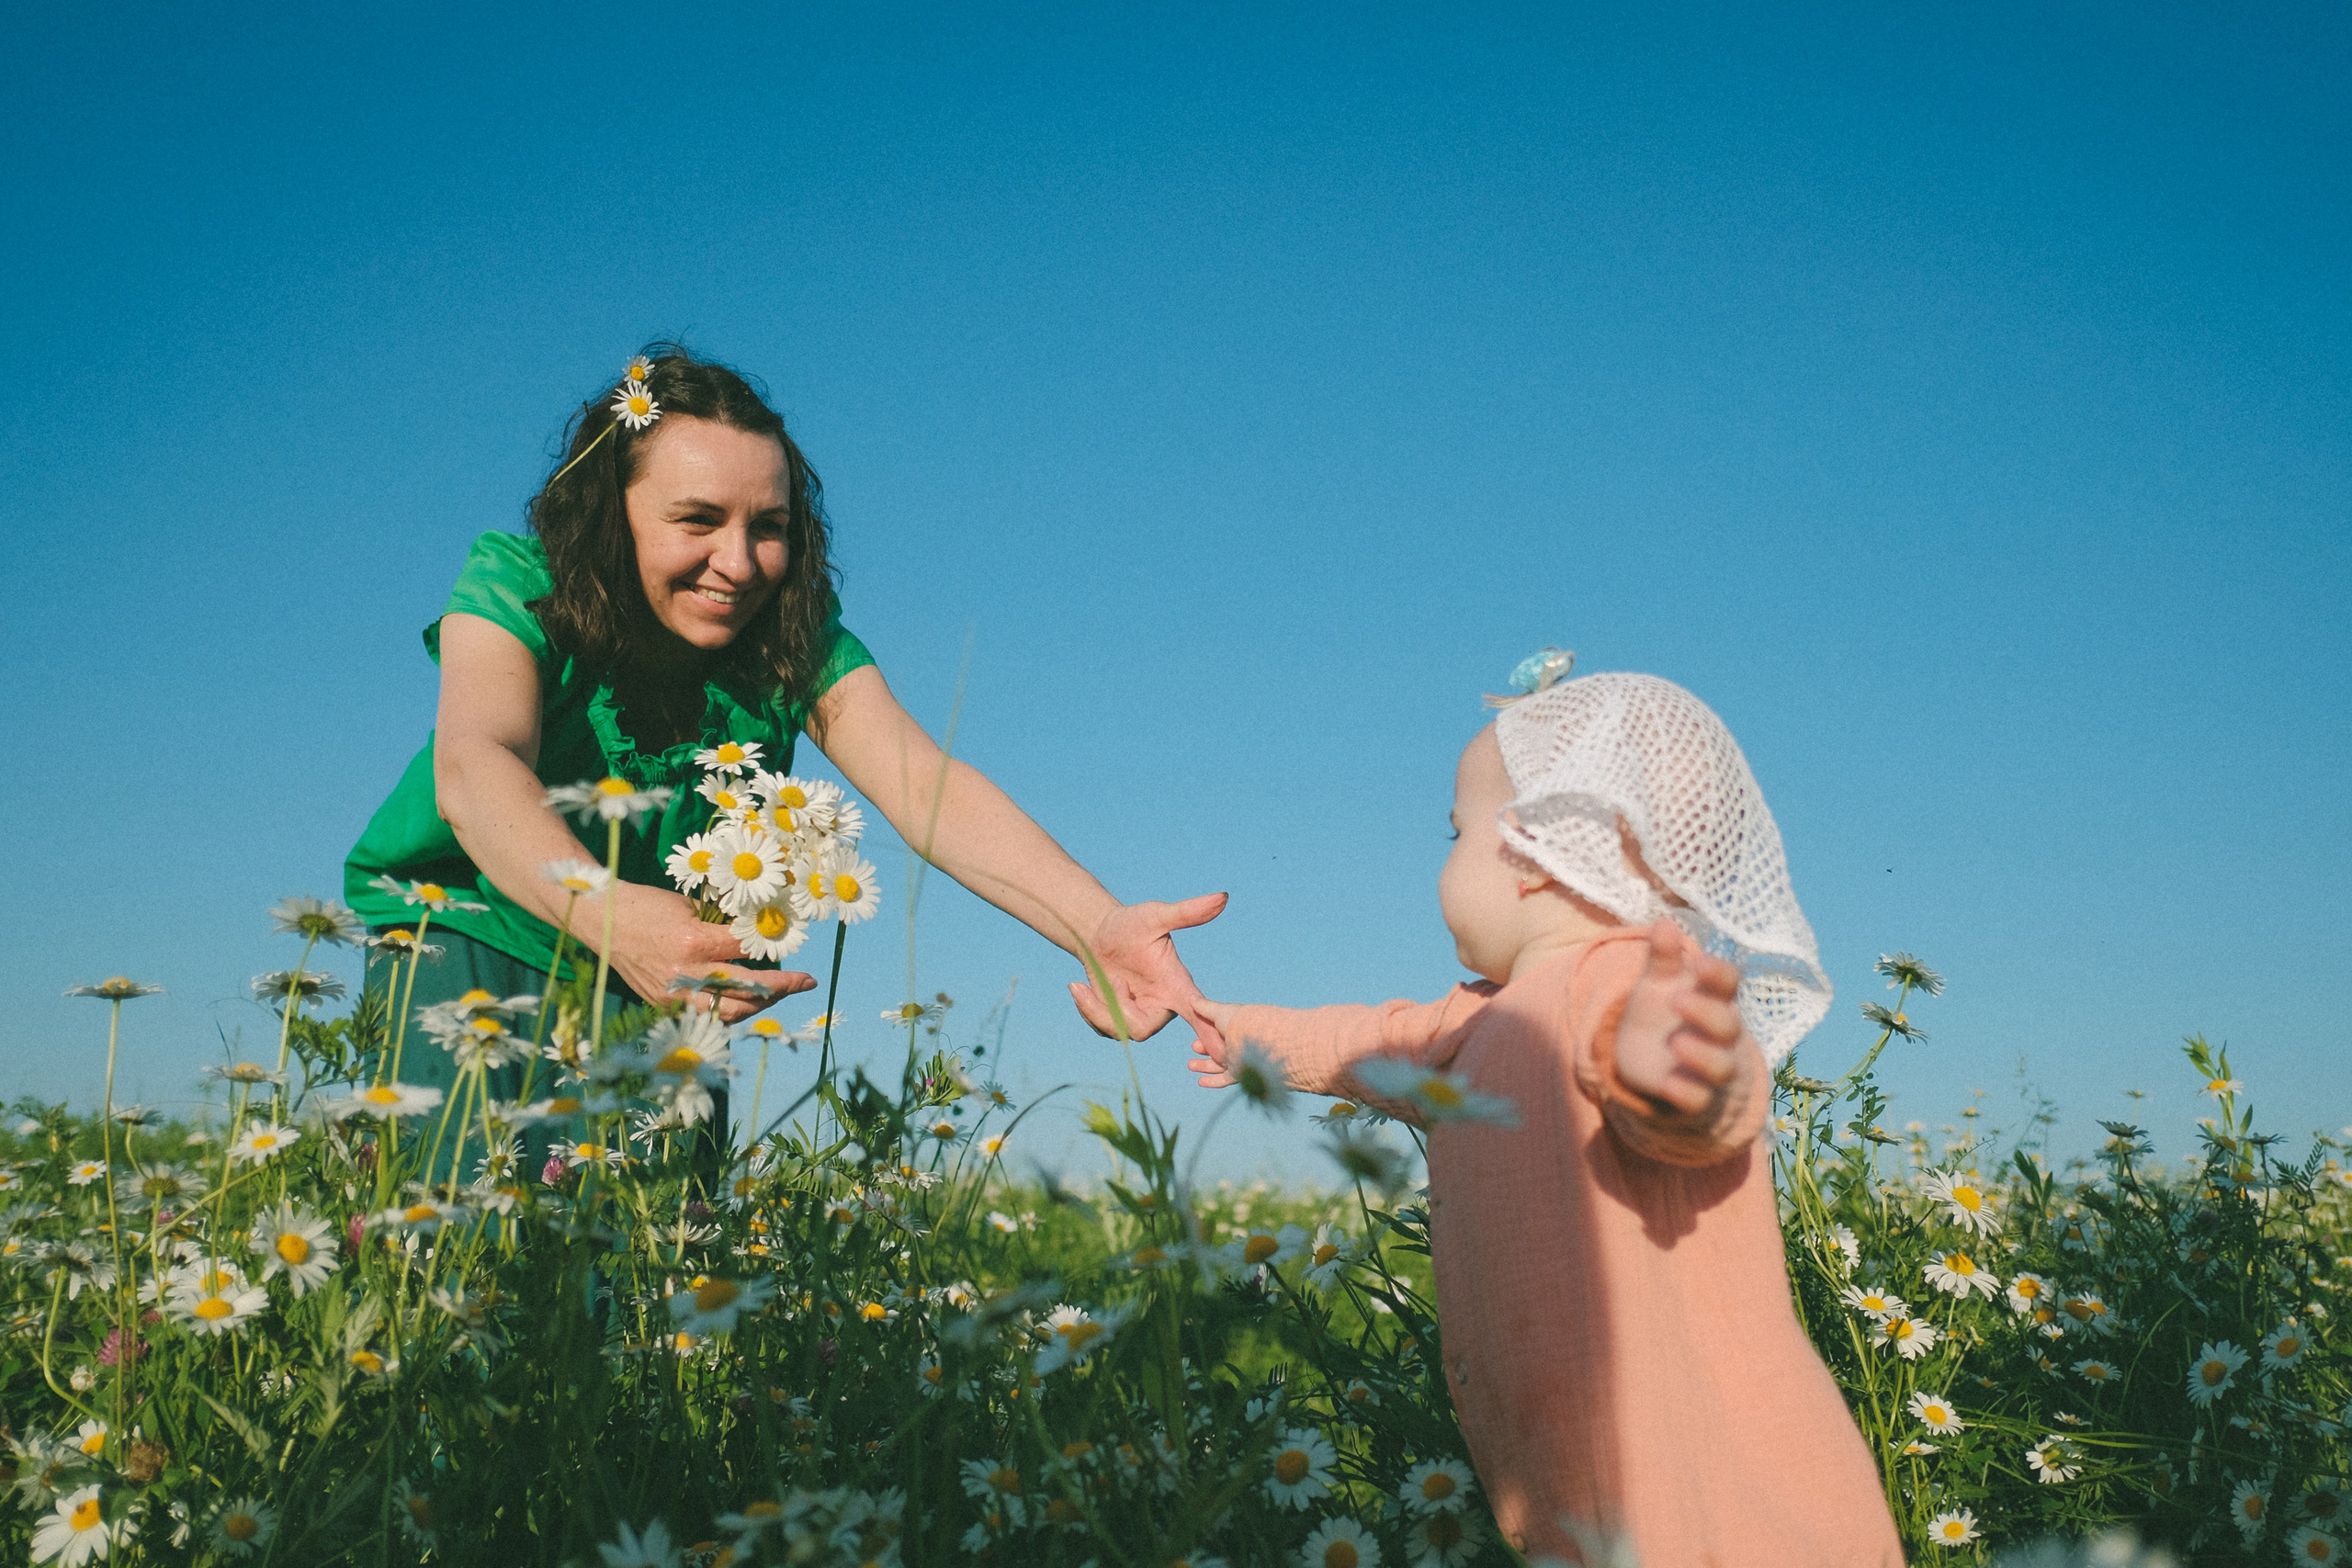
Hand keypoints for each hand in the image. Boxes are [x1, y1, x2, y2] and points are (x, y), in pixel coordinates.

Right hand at [602, 883, 817, 1024]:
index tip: (793, 945)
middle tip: (806, 981)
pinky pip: (707, 1015)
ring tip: (780, 992)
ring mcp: (674, 995)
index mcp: (694, 942)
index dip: (774, 949)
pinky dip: (730, 1010)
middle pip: (747, 990)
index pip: (747, 951)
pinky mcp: (664, 1005)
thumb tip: (758, 930)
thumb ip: (722, 925)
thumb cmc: (648, 905)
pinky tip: (747, 1000)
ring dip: (759, 1004)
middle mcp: (686, 974)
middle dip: (782, 987)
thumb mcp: (690, 907)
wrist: (603, 920)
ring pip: (730, 1012)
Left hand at [1065, 893, 1228, 1047]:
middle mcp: (1160, 1005)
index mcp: (1176, 985)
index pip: (1199, 1014)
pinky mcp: (1118, 1019)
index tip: (1222, 1055)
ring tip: (1084, 983)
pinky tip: (1081, 988)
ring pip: (1120, 1031)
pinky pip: (1104, 1029)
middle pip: (1142, 1029)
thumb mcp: (1155, 916)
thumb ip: (1187, 912)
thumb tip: (1222, 897)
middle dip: (1117, 1011)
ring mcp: (1138, 1015)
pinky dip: (1088, 1010)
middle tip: (1108, 982)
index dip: (1209, 1034)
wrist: (1097, 932)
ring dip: (1097, 1009)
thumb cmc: (1130, 922)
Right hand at [1185, 999, 1240, 1087]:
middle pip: (1217, 1050)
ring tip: (1190, 1065)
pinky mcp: (1240, 1073)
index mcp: (1235, 1030)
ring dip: (1204, 1066)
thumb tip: (1191, 999)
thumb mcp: (1219, 1012)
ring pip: (1219, 1066)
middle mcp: (1237, 1045)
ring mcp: (1239, 1060)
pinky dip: (1213, 1081)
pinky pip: (1225, 1080)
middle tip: (1194, 1047)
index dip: (1205, 1036)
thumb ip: (1204, 1007)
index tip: (1195, 1038)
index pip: (1218, 1034)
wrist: (1254, 1039)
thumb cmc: (1238, 1022)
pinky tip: (1200, 1081)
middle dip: (1203, 1050)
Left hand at [1614, 919, 1747, 1116]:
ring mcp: (1709, 1067)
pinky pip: (1699, 1099)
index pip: (1729, 983)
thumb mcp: (1658, 983)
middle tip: (1676, 999)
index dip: (1718, 974)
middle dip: (1706, 1012)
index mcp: (1711, 998)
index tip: (1698, 964)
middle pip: (1728, 1024)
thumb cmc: (1664, 1012)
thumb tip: (1663, 922)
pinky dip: (1686, 1092)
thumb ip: (1662, 957)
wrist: (1653, 1061)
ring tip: (1677, 1042)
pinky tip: (1667, 1083)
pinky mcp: (1694, 1096)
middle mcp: (1718, 1034)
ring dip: (1702, 1055)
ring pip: (1721, 1066)